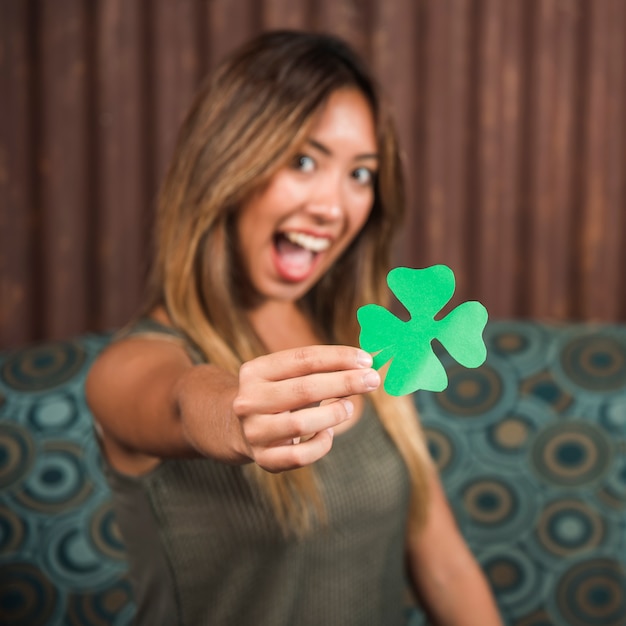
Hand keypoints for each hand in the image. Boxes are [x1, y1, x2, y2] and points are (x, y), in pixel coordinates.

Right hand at [233, 345, 379, 471]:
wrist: (240, 428)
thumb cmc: (277, 395)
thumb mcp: (286, 375)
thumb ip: (318, 368)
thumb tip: (362, 365)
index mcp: (255, 371)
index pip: (303, 358)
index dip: (338, 357)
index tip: (366, 360)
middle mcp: (249, 400)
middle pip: (304, 389)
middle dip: (345, 383)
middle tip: (373, 380)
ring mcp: (254, 431)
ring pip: (301, 424)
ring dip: (334, 413)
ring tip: (349, 407)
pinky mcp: (264, 459)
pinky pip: (301, 456)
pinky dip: (321, 445)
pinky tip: (327, 434)